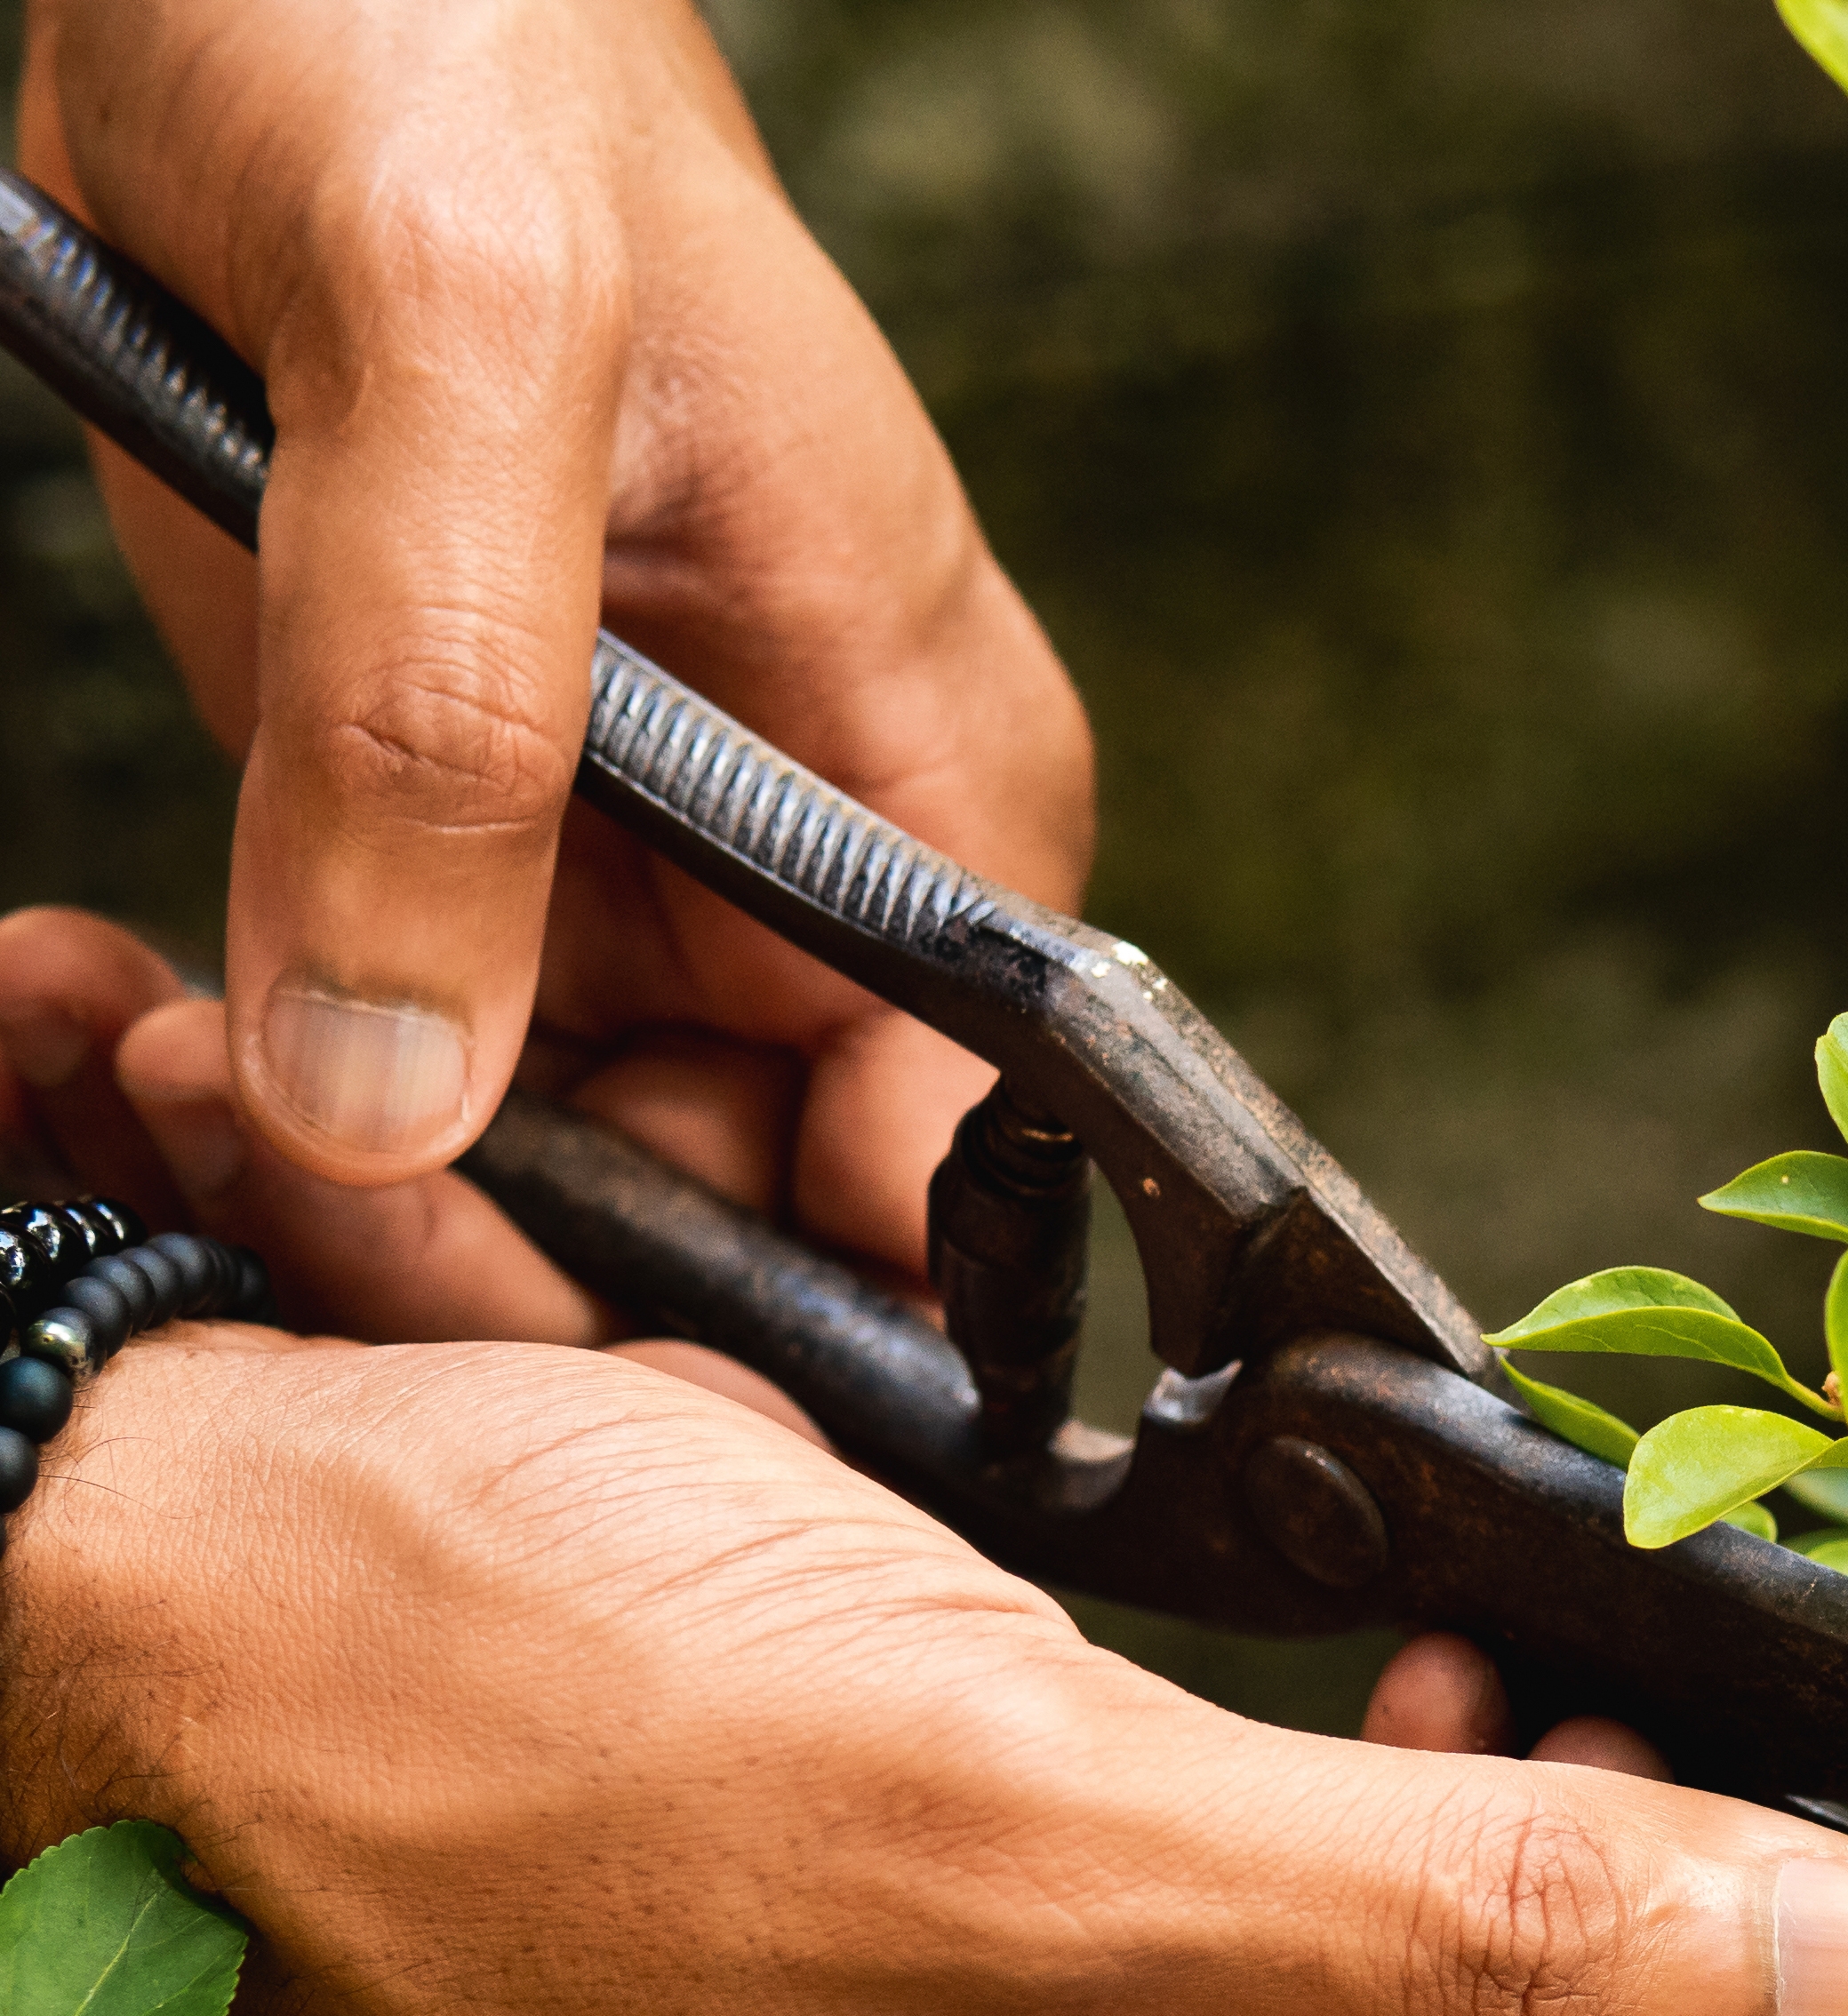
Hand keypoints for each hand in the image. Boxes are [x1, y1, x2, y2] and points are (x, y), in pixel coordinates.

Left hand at [10, 0, 1089, 1338]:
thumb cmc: (441, 53)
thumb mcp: (453, 343)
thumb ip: (446, 718)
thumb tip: (403, 1099)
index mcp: (931, 767)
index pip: (960, 1153)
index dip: (807, 1295)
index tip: (583, 1350)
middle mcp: (811, 858)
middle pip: (752, 1197)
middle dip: (550, 1262)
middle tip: (326, 1214)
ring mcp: (625, 855)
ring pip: (567, 1158)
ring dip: (389, 1191)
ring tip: (213, 1103)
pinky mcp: (443, 832)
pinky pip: (408, 1057)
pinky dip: (296, 1095)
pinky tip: (182, 1055)